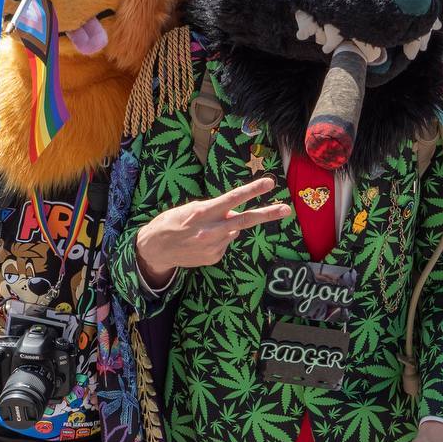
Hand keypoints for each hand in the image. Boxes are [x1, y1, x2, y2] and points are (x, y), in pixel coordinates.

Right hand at [135, 177, 291, 286]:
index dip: (252, 190)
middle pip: (245, 221)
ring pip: (233, 232)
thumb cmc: (171, 223)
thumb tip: (235, 212)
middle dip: (268, 214)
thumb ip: (215, 209)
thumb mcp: (190, 209)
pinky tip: (202, 241)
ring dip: (226, 227)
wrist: (155, 249)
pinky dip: (219, 240)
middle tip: (287, 209)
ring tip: (204, 230)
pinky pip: (225, 244)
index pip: (232, 198)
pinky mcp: (214, 258)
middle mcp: (211, 230)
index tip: (270, 183)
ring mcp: (214, 246)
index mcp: (203, 213)